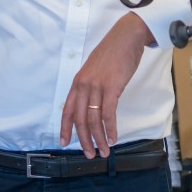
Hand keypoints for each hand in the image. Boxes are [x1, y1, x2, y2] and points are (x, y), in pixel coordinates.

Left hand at [60, 13, 152, 156]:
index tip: (65, 142)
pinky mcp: (112, 87)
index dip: (65, 128)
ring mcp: (97, 86)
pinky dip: (110, 128)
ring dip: (99, 138)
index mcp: (78, 82)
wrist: (126, 37)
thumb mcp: (94, 69)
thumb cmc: (113, 53)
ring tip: (104, 151)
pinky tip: (113, 137)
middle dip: (84, 140)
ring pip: (94, 119)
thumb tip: (91, 103)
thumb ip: (90, 86)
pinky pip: (109, 113)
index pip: (67, 110)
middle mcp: (84, 86)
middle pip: (80, 119)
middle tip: (90, 154)